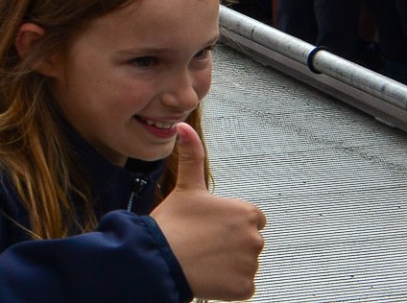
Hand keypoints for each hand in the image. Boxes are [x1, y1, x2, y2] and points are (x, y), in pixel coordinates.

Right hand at [151, 125, 265, 300]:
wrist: (159, 258)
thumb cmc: (171, 223)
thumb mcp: (186, 187)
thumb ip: (192, 156)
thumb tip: (183, 127)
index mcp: (244, 212)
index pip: (250, 217)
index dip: (229, 221)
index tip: (211, 225)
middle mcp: (254, 238)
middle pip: (247, 240)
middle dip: (230, 242)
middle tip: (203, 241)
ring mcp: (251, 265)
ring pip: (244, 263)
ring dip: (228, 263)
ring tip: (202, 256)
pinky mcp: (245, 287)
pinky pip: (242, 285)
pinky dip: (228, 283)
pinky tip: (208, 273)